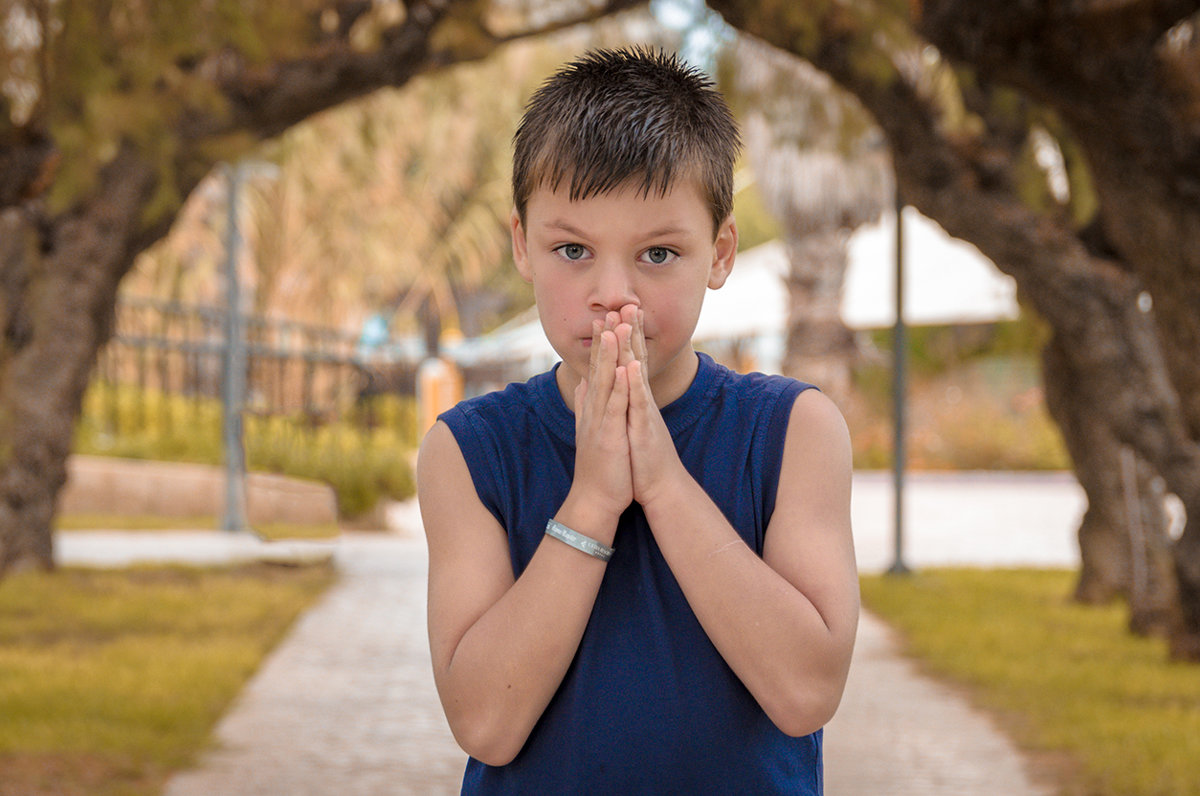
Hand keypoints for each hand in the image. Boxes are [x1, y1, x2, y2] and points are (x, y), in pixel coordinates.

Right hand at [568, 312, 633, 525]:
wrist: (594, 499)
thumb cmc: (599, 467)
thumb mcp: (592, 430)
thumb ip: (587, 405)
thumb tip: (583, 383)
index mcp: (594, 408)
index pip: (597, 369)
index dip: (601, 344)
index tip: (604, 318)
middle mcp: (594, 410)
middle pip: (599, 367)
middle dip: (605, 338)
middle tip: (609, 309)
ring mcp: (600, 421)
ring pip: (605, 380)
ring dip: (610, 354)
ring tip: (614, 327)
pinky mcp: (609, 435)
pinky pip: (614, 405)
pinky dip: (618, 385)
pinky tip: (623, 367)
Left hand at [619, 305, 686, 508]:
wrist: (661, 486)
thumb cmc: (645, 458)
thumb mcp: (632, 424)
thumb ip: (627, 403)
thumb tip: (620, 386)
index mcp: (636, 399)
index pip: (630, 361)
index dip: (625, 337)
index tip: (618, 312)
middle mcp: (642, 400)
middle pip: (637, 359)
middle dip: (632, 331)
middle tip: (628, 302)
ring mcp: (645, 412)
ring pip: (638, 374)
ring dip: (633, 347)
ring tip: (628, 322)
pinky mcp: (645, 427)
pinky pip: (639, 402)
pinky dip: (635, 383)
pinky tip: (632, 365)